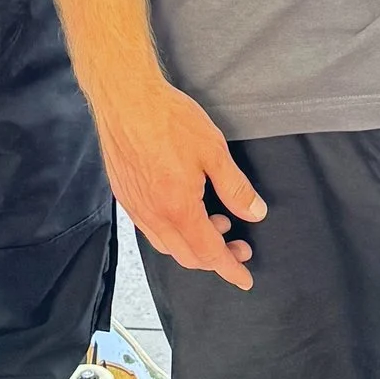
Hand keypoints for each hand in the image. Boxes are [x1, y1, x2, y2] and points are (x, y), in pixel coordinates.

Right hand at [94, 76, 267, 288]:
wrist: (124, 99)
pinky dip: (172, 232)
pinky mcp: (124, 195)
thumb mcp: (213, 151)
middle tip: (238, 245)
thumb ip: (235, 188)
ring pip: (166, 245)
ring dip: (193, 244)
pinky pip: (150, 229)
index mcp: (177, 208)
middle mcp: (153, 215)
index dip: (230, 269)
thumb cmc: (168, 120)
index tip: (245, 279)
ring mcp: (135, 207)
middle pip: (187, 256)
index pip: (208, 253)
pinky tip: (184, 212)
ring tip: (215, 222)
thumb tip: (255, 213)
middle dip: (215, 258)